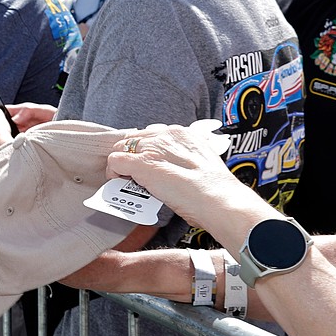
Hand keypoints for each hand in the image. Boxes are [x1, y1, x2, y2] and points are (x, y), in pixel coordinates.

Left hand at [108, 124, 271, 242]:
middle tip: (135, 175)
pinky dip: (114, 171)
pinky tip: (121, 183)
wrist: (221, 202)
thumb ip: (183, 159)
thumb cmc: (215, 191)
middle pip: (134, 139)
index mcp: (183, 133)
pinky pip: (115, 161)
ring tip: (129, 180)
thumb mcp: (201, 163)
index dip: (145, 150)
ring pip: (122, 147)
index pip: (152, 134)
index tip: (147, 164)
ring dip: (122, 164)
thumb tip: (171, 167)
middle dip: (131, 156)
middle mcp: (167, 135)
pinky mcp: (142, 164)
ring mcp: (153, 149)